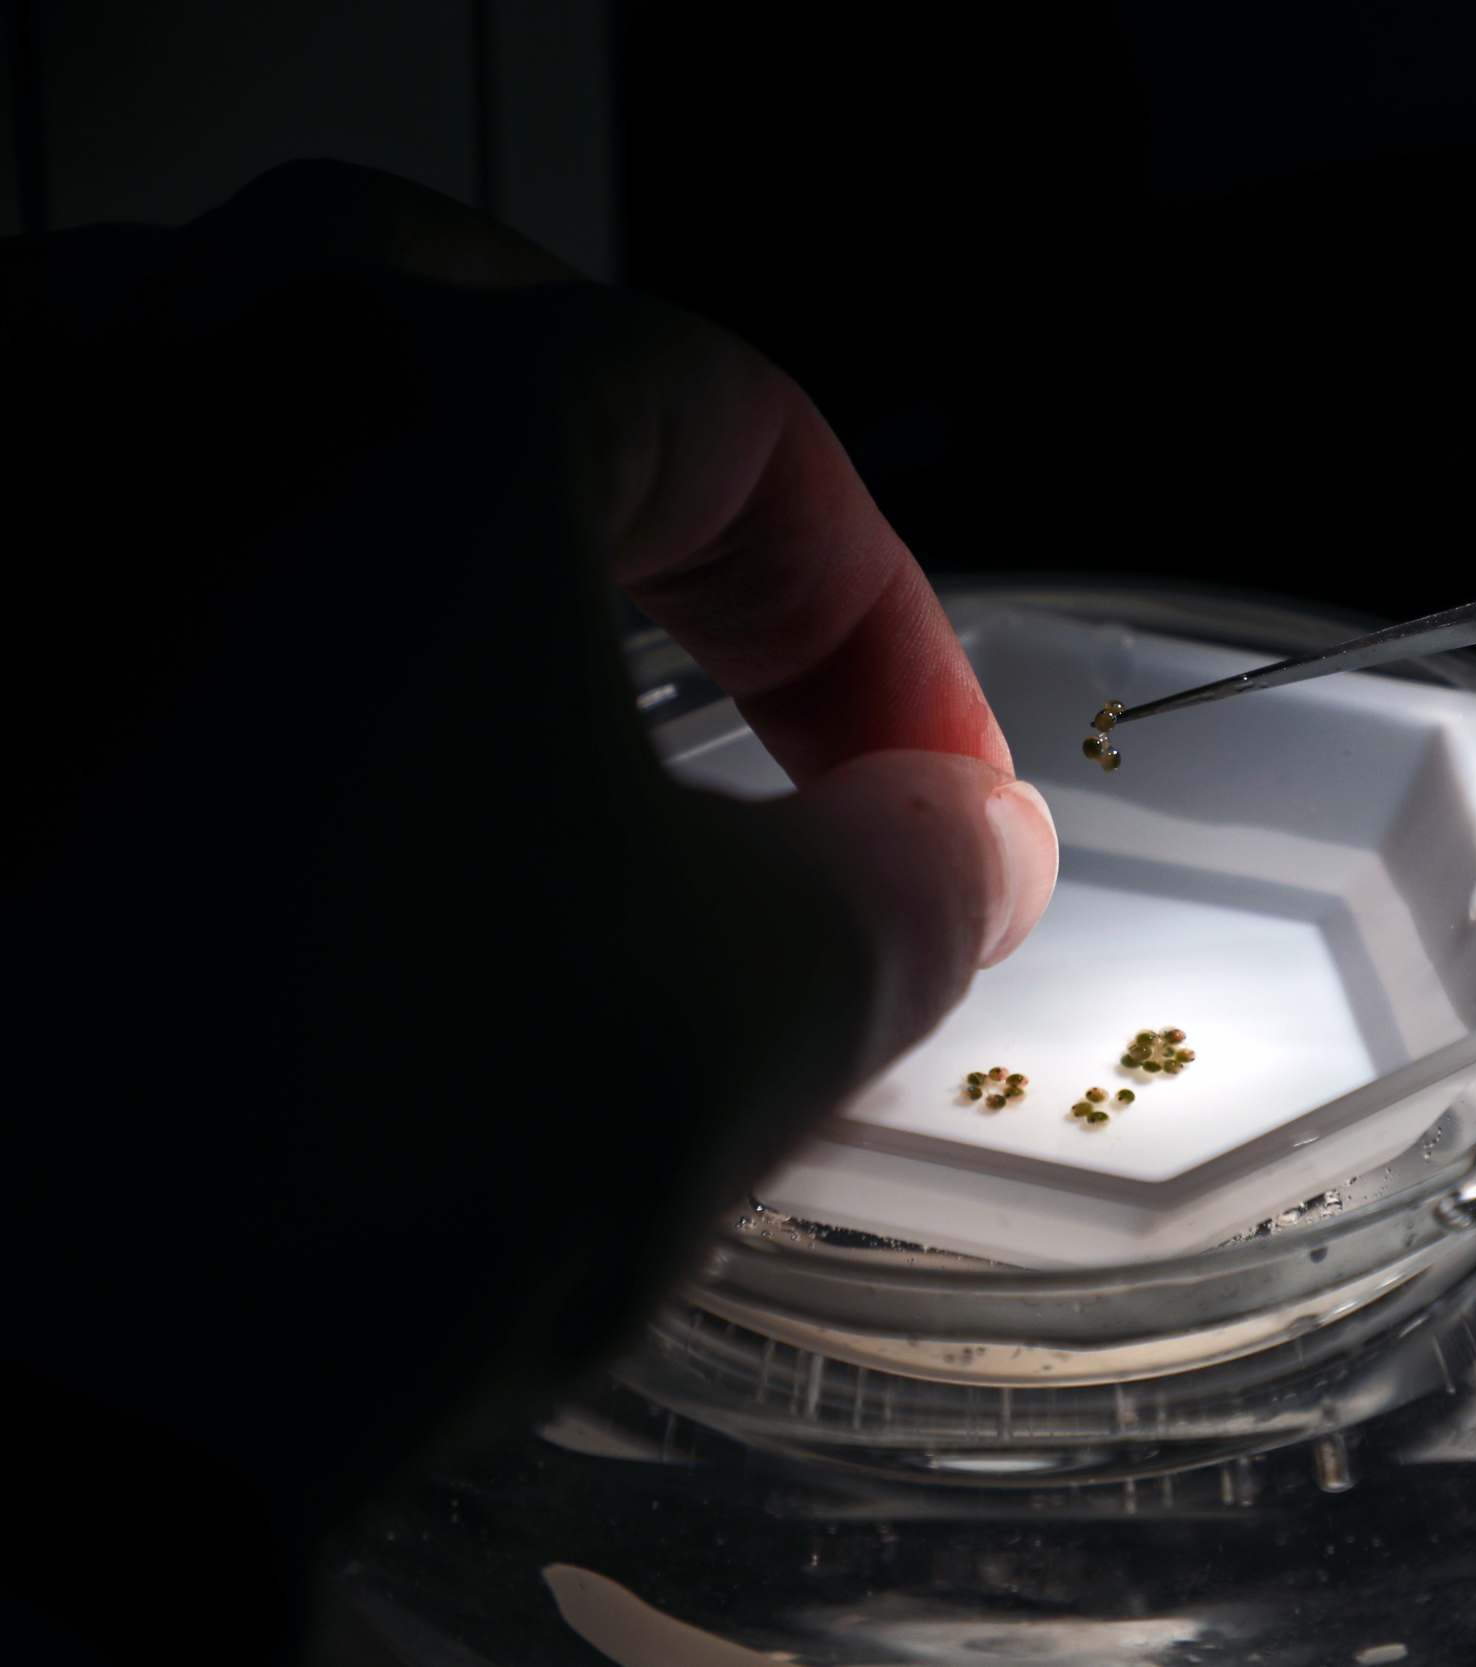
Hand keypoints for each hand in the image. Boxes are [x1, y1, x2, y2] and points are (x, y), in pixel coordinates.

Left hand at [2, 161, 1054, 1648]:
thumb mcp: (737, 1021)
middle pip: (456, 327)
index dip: (870, 614)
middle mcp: (142, 390)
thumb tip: (957, 847)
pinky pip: (59, 556)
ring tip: (479, 685)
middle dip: (628, 489)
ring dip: (379, 514)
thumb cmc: (313, 1173)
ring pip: (211, 398)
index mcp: (408, 410)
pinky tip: (248, 758)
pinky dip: (186, 611)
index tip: (918, 781)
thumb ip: (909, 889)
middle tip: (717, 647)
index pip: (731, 425)